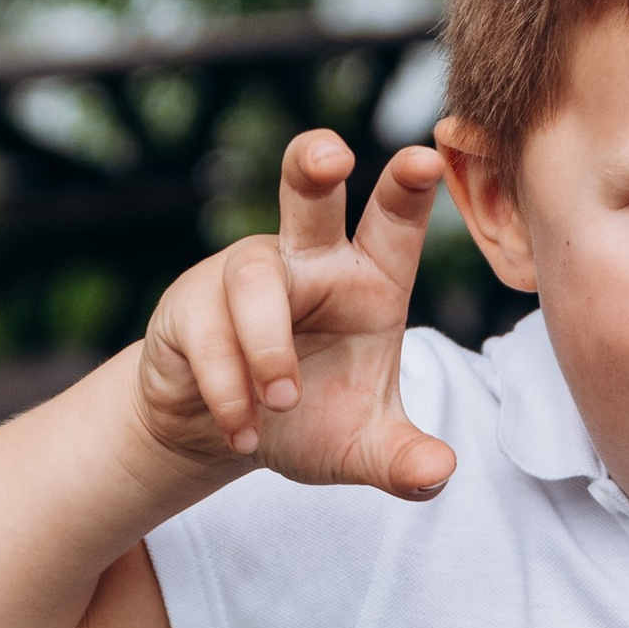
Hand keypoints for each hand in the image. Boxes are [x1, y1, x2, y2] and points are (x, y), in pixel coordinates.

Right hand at [134, 133, 456, 499]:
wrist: (223, 436)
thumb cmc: (307, 420)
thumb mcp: (361, 447)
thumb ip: (403, 461)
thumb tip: (437, 474)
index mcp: (366, 280)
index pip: (392, 224)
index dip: (409, 189)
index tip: (424, 156)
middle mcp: (307, 263)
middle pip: (307, 196)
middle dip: (314, 165)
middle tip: (332, 153)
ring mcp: (245, 275)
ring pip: (254, 279)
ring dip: (268, 345)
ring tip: (280, 401)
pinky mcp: (191, 305)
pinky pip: (208, 334)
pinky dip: (229, 389)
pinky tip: (245, 431)